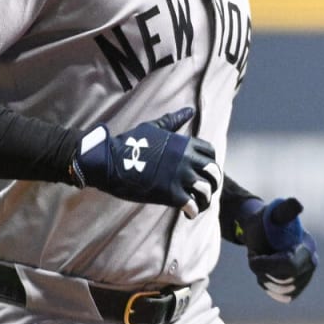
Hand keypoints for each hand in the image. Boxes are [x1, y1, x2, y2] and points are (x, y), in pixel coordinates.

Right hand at [71, 107, 221, 217]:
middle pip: (213, 172)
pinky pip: (193, 205)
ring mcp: (180, 177)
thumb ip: (173, 120)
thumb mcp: (153, 128)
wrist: (110, 161)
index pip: (210, 153)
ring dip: (205, 200)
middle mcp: (186, 159)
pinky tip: (187, 213)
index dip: (210, 163)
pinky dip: (193, 212)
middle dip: (212, 182)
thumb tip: (190, 110)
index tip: (202, 172)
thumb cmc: (129, 144)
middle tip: (203, 191)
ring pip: (206, 190)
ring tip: (197, 204)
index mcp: (183, 143)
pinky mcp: (171, 194)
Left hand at [239, 197, 317, 302]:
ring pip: (281, 289)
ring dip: (265, 277)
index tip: (253, 257)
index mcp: (308, 246)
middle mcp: (311, 263)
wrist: (263, 232)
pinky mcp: (298, 287)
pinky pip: (281, 296)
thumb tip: (297, 203)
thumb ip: (285, 210)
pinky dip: (268, 286)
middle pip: (284, 280)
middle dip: (265, 270)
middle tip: (256, 257)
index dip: (268, 264)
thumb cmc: (266, 221)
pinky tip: (265, 273)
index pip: (289, 265)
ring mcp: (306, 277)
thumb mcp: (273, 214)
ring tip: (262, 262)